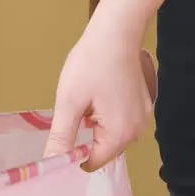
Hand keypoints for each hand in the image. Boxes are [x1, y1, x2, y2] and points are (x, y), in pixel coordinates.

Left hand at [43, 21, 157, 170]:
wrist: (115, 33)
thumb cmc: (91, 64)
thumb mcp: (69, 102)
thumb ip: (62, 136)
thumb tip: (52, 162)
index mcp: (120, 133)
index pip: (94, 162)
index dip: (73, 157)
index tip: (58, 144)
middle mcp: (137, 129)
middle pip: (104, 149)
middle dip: (84, 137)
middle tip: (70, 113)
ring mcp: (142, 115)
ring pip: (110, 133)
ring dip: (92, 125)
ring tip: (82, 99)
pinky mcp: (141, 103)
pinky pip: (118, 119)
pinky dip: (103, 114)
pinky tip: (94, 94)